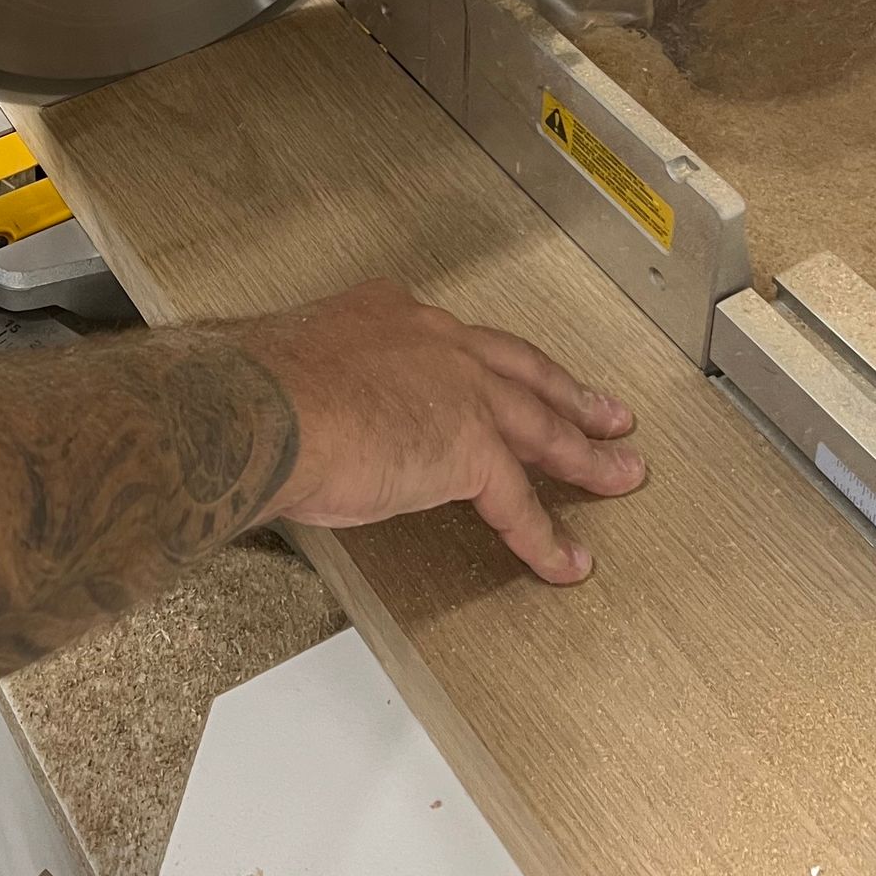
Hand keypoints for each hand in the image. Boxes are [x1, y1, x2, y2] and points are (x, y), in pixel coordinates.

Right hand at [241, 278, 644, 584]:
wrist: (263, 407)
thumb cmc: (255, 388)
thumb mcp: (292, 363)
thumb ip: (319, 384)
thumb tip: (302, 416)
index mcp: (386, 314)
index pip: (451, 340)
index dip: (482, 361)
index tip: (499, 371)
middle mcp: (434, 341)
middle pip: (521, 369)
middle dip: (566, 393)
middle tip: (605, 411)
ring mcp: (462, 392)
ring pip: (541, 426)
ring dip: (584, 454)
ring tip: (620, 473)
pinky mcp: (472, 451)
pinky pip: (518, 503)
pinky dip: (544, 537)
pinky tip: (565, 561)